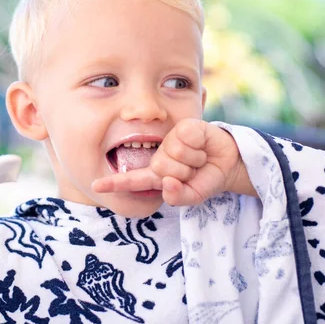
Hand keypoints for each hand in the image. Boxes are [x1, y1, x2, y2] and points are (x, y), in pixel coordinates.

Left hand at [91, 119, 255, 204]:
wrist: (229, 163)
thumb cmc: (205, 179)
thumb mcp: (194, 196)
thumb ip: (179, 197)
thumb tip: (167, 184)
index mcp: (156, 175)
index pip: (132, 180)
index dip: (113, 183)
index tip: (95, 186)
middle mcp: (160, 156)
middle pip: (160, 168)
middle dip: (182, 174)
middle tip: (193, 170)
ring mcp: (170, 140)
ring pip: (174, 153)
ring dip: (193, 161)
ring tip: (199, 158)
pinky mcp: (184, 126)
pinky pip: (186, 139)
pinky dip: (198, 147)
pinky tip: (202, 146)